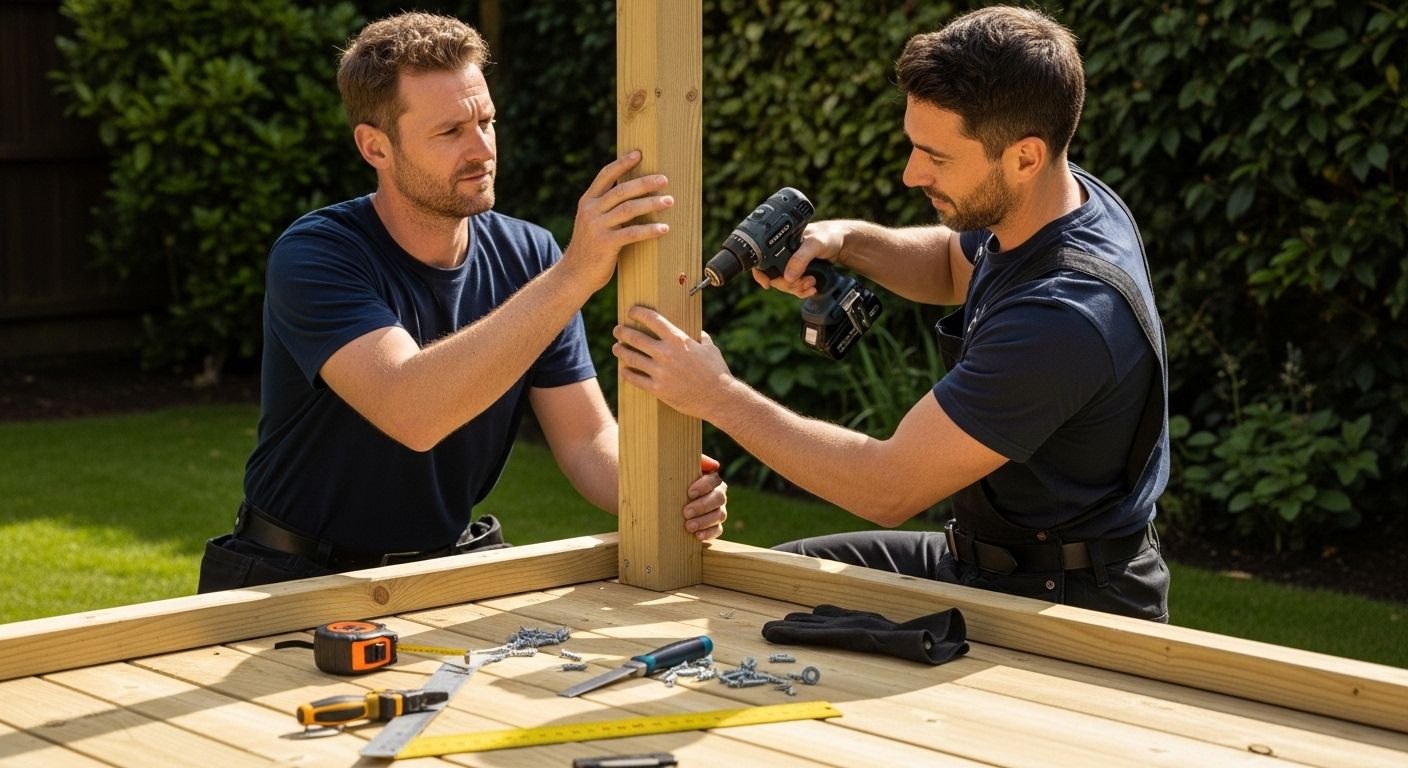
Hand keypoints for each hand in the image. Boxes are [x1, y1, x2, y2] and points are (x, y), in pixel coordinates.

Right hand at [561, 151, 673, 290]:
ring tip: (670, 201)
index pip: (606, 176)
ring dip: (652, 203)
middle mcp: (590, 211)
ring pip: (629, 209)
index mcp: (587, 201)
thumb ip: (606, 208)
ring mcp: (597, 227)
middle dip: (645, 183)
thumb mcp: (592, 222)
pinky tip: (664, 228)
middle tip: (664, 179)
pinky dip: (650, 230)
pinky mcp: (605, 244)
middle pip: (622, 190)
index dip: (622, 163)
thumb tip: (633, 193)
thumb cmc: (590, 248)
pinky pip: (632, 233)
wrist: (574, 275)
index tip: (639, 153)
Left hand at [612, 306, 734, 419]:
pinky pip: (635, 379)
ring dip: (620, 351)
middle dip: (622, 331)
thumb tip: (696, 334)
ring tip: (616, 347)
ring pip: (631, 358)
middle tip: (617, 330)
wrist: (719, 397)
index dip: (638, 313)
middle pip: (635, 338)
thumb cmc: (716, 371)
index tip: (630, 311)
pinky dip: (627, 373)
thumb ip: (700, 338)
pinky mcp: (658, 389)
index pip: (652, 319)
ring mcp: (660, 372)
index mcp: (678, 339)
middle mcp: (666, 353)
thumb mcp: (709, 348)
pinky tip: (624, 370)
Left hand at [683, 455, 727, 540]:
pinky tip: (697, 536)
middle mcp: (718, 495)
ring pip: (720, 515)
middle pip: (719, 499)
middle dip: (703, 506)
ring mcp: (719, 511)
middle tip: (686, 512)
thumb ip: (697, 461)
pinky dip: (708, 533)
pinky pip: (718, 530)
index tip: (689, 493)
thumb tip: (714, 464)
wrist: (668, 501)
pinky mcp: (715, 526)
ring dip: (704, 521)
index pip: (714, 481)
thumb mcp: (681, 468)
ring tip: (689, 526)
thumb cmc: (676, 480)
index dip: (704, 486)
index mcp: (712, 480)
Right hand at [752, 219, 848, 297]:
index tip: (767, 284)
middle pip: (774, 277)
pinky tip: (811, 289)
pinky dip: (801, 291)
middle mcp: (783, 253)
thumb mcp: (814, 244)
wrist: (843, 242)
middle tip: (804, 282)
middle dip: (788, 284)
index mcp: (780, 243)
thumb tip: (787, 277)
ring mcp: (791, 264)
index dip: (761, 274)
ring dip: (797, 288)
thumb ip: (801, 258)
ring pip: (785, 284)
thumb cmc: (828, 236)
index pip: (763, 260)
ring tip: (811, 283)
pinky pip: (794, 286)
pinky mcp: (799, 272)